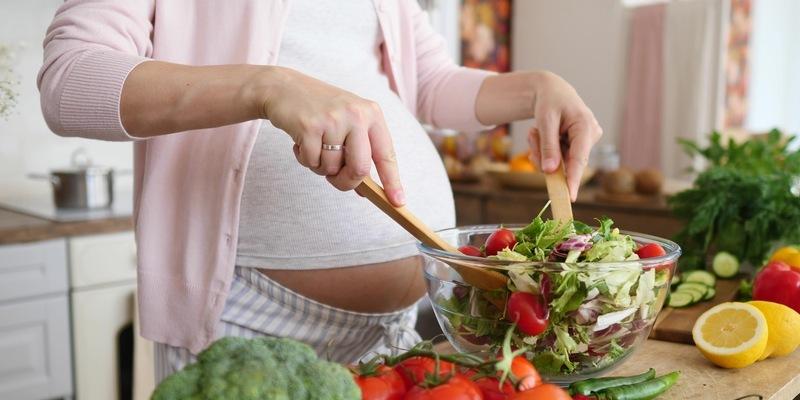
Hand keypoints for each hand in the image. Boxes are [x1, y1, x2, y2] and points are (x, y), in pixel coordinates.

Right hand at [259, 67, 404, 205]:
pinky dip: (304, 158)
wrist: (284, 87)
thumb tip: (364, 190)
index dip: (393, 181)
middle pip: (360, 169)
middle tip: (334, 179)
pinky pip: (311, 161)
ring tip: (314, 145)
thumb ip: (359, 152)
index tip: (398, 203)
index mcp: (371, 114)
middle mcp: (356, 114)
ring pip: (331, 168)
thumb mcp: (348, 123)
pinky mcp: (309, 126)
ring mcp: (333, 119)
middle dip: (346, 182)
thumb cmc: (320, 110)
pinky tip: (301, 141)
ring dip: (320, 166)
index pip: (387, 154)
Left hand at [526, 71, 601, 200]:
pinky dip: (546, 149)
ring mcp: (585, 142)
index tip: (570, 197)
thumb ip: (548, 146)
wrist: (552, 92)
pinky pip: (558, 158)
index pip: (579, 159)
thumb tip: (550, 171)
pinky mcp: (578, 146)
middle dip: (545, 155)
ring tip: (537, 131)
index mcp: (586, 127)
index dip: (574, 179)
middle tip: (533, 137)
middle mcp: (590, 136)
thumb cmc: (550, 101)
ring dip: (542, 150)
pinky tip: (543, 135)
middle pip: (566, 162)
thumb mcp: (545, 121)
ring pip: (559, 162)